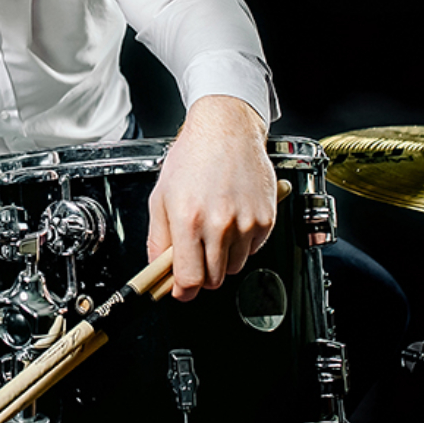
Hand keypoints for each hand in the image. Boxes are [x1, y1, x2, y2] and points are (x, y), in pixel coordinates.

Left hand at [147, 95, 276, 301]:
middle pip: (213, 279)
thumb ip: (158, 238)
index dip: (182, 291)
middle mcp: (220, 224)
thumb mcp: (161, 197)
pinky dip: (242, 244)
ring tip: (214, 228)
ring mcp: (246, 223)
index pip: (189, 279)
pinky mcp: (266, 220)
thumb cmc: (192, 158)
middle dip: (201, 273)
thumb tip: (157, 269)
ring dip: (222, 259)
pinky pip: (253, 250)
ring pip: (234, 267)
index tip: (180, 291)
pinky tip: (232, 219)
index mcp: (189, 220)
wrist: (226, 130)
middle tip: (195, 252)